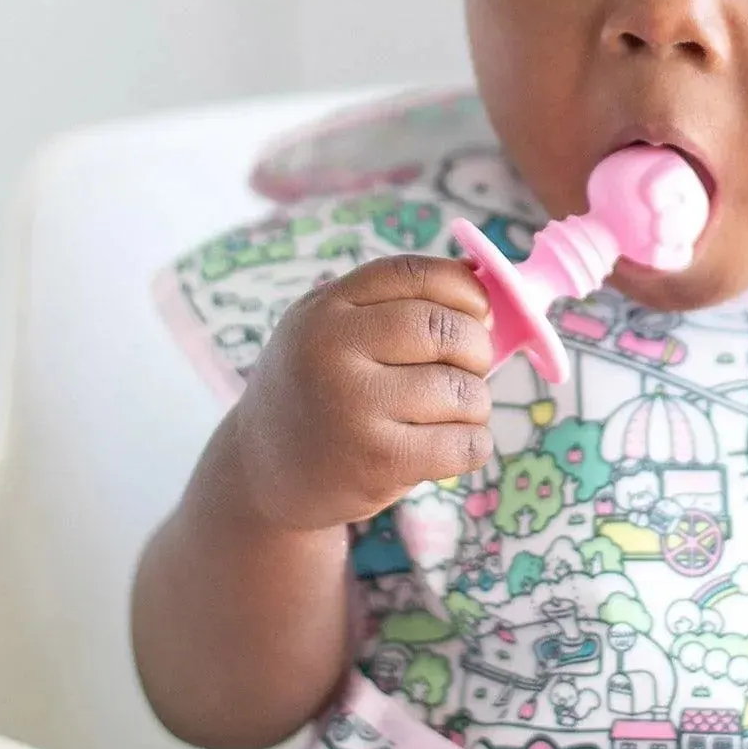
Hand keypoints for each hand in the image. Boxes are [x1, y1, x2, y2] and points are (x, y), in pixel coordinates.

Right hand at [231, 255, 494, 532]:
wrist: (261, 473)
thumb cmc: (319, 391)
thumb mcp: (331, 331)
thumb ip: (395, 303)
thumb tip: (486, 280)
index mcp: (326, 308)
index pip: (416, 274)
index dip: (465, 290)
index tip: (478, 313)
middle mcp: (333, 351)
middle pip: (446, 330)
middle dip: (477, 350)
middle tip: (466, 370)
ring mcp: (354, 407)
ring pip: (464, 391)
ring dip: (474, 405)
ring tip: (446, 415)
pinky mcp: (378, 462)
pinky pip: (466, 443)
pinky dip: (474, 444)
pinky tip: (447, 446)